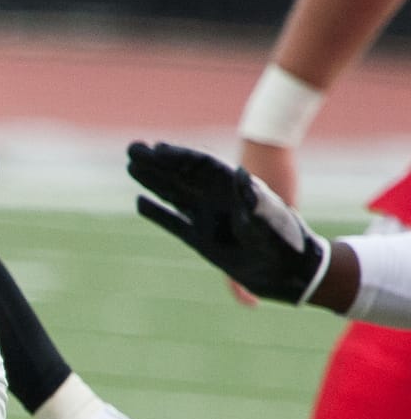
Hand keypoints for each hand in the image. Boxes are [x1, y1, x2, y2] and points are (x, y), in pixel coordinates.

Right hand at [128, 142, 330, 304]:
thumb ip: (253, 199)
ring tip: (131, 166)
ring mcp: (208, 218)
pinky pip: (174, 222)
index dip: (178, 157)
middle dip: (158, 163)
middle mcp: (218, 199)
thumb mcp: (270, 217)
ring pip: (174, 194)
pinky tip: (140, 202)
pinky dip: (157, 213)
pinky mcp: (201, 239)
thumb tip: (241, 175)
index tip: (156, 149)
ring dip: (153, 181)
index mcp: (234, 188)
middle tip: (132, 148)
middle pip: (182, 175)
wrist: (287, 271)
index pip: (202, 166)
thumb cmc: (284, 241)